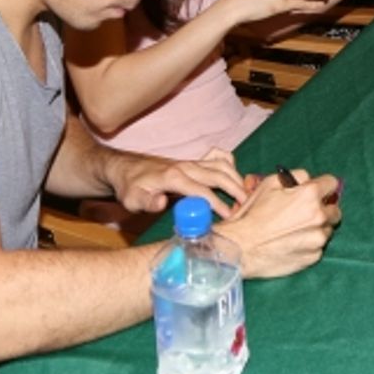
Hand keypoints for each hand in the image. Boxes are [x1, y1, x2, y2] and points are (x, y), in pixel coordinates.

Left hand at [105, 147, 247, 218]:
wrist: (126, 168)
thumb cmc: (130, 186)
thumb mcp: (132, 199)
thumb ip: (147, 202)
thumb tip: (162, 202)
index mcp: (174, 177)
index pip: (202, 191)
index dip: (217, 203)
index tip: (230, 216)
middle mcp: (186, 166)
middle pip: (218, 175)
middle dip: (236, 189)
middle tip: (248, 204)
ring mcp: (192, 162)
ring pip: (221, 165)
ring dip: (236, 177)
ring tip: (247, 193)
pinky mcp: (193, 162)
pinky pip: (217, 157)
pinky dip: (229, 163)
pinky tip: (234, 175)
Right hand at [217, 169, 341, 278]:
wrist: (240, 248)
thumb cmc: (253, 215)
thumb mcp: (269, 184)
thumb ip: (295, 176)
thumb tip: (309, 180)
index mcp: (310, 195)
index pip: (332, 183)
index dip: (322, 186)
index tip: (316, 191)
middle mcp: (319, 216)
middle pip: (335, 209)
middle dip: (323, 208)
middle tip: (305, 212)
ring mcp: (318, 239)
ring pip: (327, 229)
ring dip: (317, 227)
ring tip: (295, 229)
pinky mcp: (313, 257)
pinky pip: (318, 246)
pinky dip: (309, 243)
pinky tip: (292, 242)